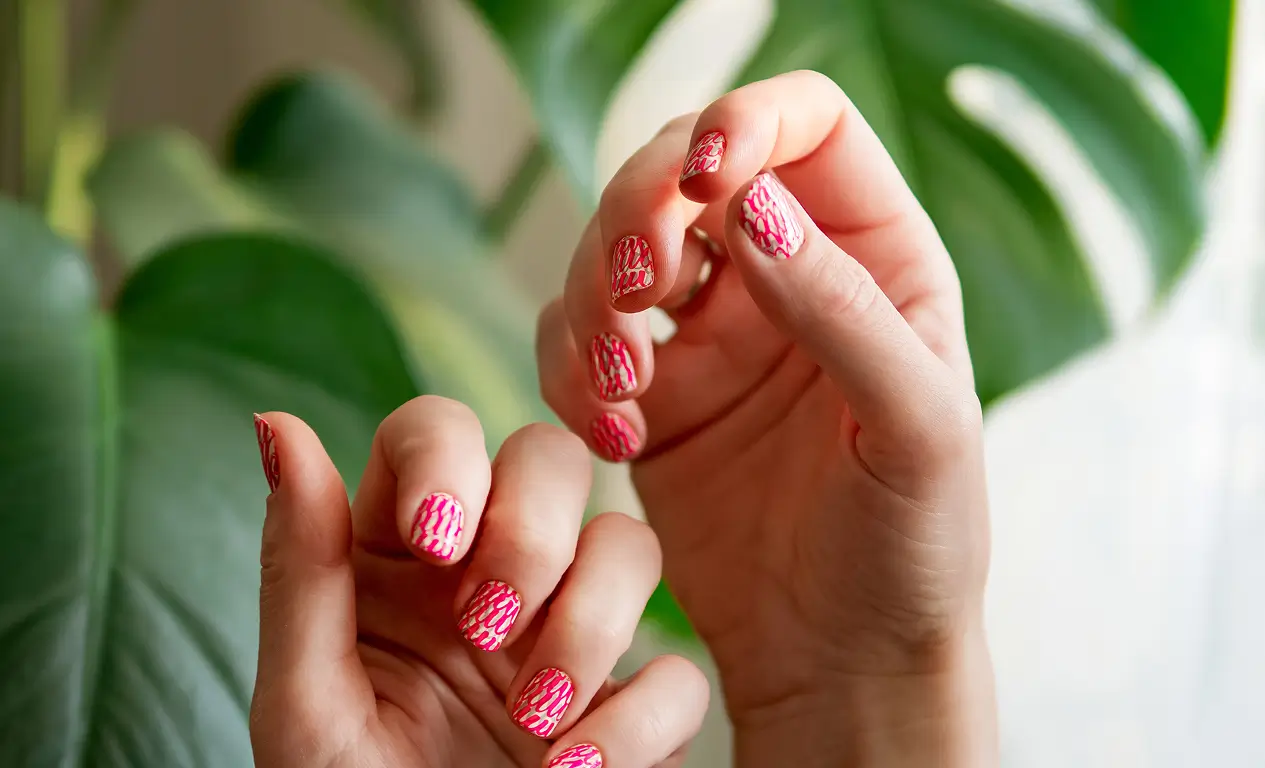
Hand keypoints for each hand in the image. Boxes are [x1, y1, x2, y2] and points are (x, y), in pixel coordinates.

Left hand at [247, 399, 707, 767]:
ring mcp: (566, 634)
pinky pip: (679, 672)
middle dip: (534, 530)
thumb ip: (299, 569)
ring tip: (531, 720)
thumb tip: (277, 424)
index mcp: (396, 553)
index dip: (448, 455)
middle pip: (552, 458)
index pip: (435, 431)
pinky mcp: (630, 707)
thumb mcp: (304, 702)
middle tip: (488, 625)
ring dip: (590, 624)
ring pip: (630, 544)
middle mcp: (490, 572)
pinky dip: (637, 723)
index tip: (437, 538)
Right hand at [538, 71, 995, 765]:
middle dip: (636, 212)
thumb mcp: (914, 429)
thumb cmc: (912, 550)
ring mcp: (710, 334)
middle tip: (635, 293)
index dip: (742, 123)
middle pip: (679, 170)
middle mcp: (786, 276)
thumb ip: (843, 309)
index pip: (804, 125)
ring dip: (592, 299)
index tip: (702, 179)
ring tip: (624, 387)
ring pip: (612, 249)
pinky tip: (614, 434)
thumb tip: (752, 206)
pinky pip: (574, 340)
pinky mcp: (650, 395)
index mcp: (877, 256)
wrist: (843, 663)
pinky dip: (569, 370)